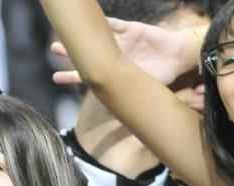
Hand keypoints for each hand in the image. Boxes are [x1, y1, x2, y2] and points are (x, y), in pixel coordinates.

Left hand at [51, 17, 195, 86]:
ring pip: (97, 37)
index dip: (71, 76)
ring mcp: (122, 42)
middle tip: (54, 49)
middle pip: (88, 53)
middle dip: (71, 51)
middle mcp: (114, 56)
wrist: (179, 58)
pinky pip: (116, 24)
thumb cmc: (160, 77)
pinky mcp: (132, 29)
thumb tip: (113, 115)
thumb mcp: (140, 91)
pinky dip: (104, 23)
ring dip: (83, 36)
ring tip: (67, 32)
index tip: (55, 78)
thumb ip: (126, 98)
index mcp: (113, 72)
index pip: (87, 75)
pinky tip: (90, 21)